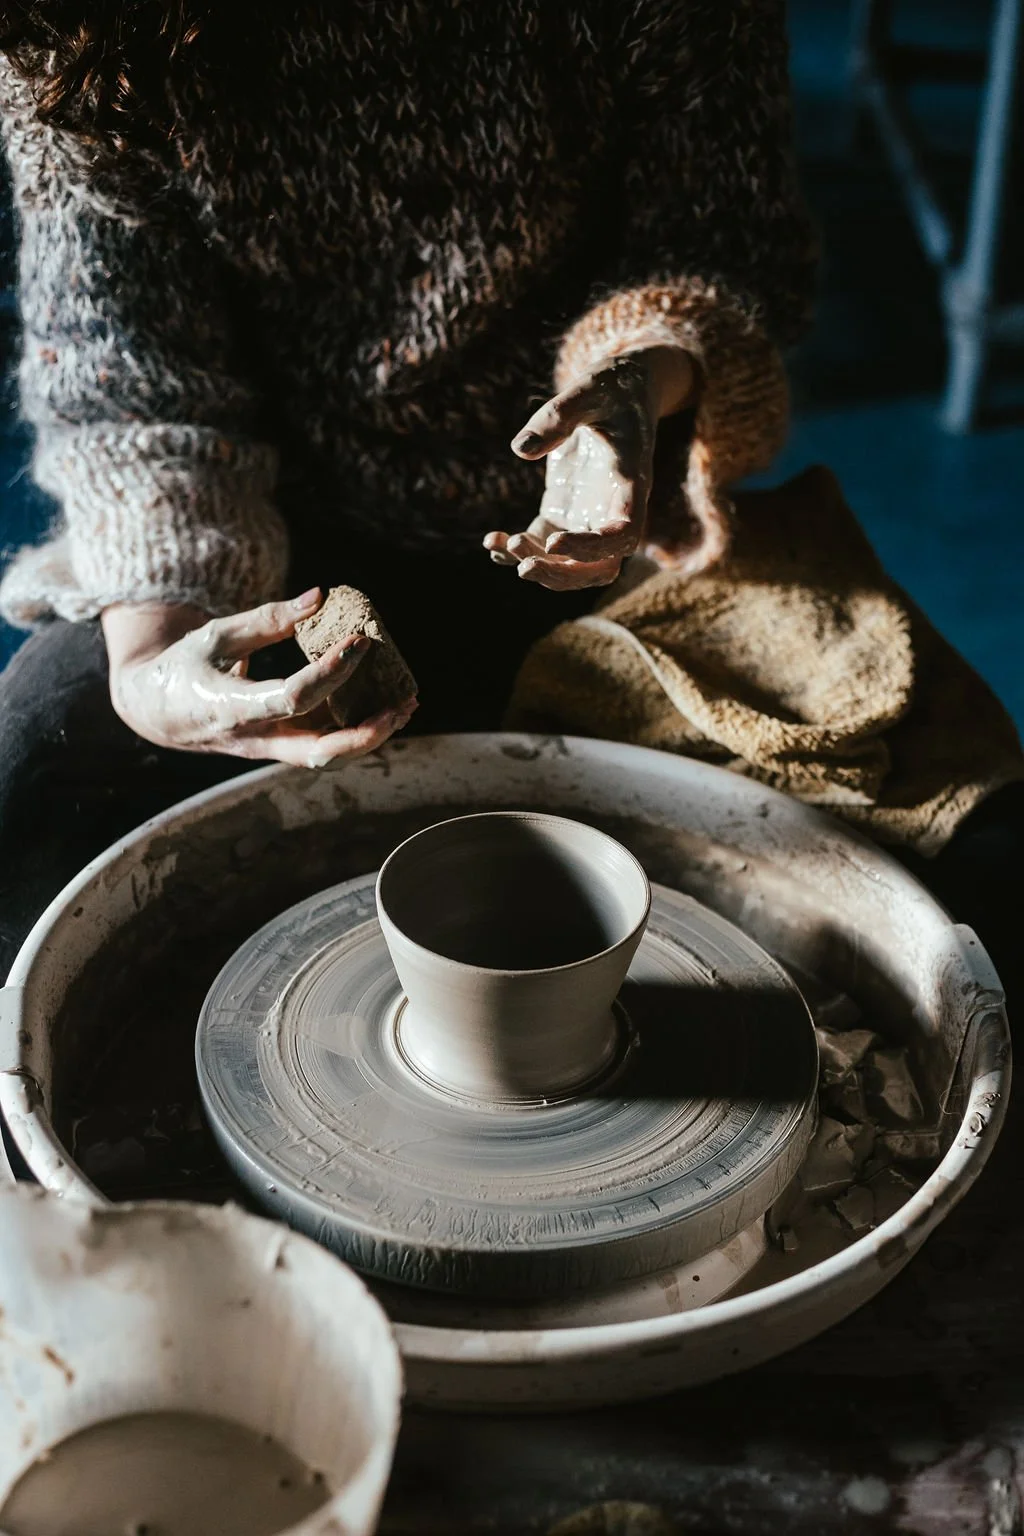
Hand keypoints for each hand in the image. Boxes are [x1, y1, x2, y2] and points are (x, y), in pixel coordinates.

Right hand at [102, 588, 417, 767]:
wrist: (158, 713)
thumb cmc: (186, 667)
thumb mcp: (216, 634)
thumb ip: (267, 619)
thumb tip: (320, 597)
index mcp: (231, 708)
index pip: (293, 698)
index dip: (331, 673)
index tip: (359, 642)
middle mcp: (254, 739)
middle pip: (320, 753)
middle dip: (367, 733)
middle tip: (403, 703)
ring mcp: (269, 750)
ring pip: (329, 757)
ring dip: (372, 736)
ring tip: (406, 705)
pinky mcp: (280, 748)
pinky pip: (326, 746)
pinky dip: (359, 729)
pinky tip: (386, 707)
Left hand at [485, 345, 694, 590]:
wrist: (619, 392)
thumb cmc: (611, 388)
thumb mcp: (588, 390)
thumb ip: (559, 416)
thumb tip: (521, 449)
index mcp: (631, 483)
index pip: (623, 533)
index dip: (593, 548)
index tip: (554, 542)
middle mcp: (614, 510)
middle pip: (600, 567)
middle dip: (562, 574)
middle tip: (523, 565)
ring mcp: (588, 516)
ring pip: (573, 567)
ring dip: (540, 568)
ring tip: (502, 546)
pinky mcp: (563, 514)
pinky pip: (543, 546)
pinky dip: (518, 551)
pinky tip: (490, 541)